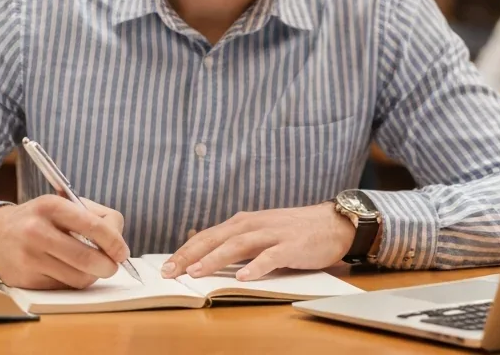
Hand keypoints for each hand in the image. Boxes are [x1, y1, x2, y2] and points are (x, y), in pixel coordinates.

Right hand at [0, 195, 127, 289]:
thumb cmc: (40, 219)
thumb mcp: (63, 204)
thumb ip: (96, 217)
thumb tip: (118, 244)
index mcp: (51, 206)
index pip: (93, 227)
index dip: (114, 242)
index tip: (122, 252)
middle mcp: (36, 231)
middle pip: (88, 258)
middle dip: (108, 266)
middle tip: (111, 265)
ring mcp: (29, 258)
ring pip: (78, 278)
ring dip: (91, 276)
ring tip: (88, 267)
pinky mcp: (25, 280)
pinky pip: (63, 288)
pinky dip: (72, 283)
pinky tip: (66, 271)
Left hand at [161, 202, 353, 282]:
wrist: (332, 223)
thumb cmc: (294, 232)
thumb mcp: (261, 233)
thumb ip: (239, 243)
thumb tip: (209, 259)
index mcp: (244, 222)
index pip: (208, 236)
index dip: (186, 250)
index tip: (167, 266)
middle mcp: (254, 224)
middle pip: (216, 238)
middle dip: (191, 255)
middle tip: (171, 271)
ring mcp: (273, 234)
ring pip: (238, 245)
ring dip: (215, 259)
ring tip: (197, 272)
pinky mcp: (291, 245)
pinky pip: (271, 256)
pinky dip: (255, 266)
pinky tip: (243, 277)